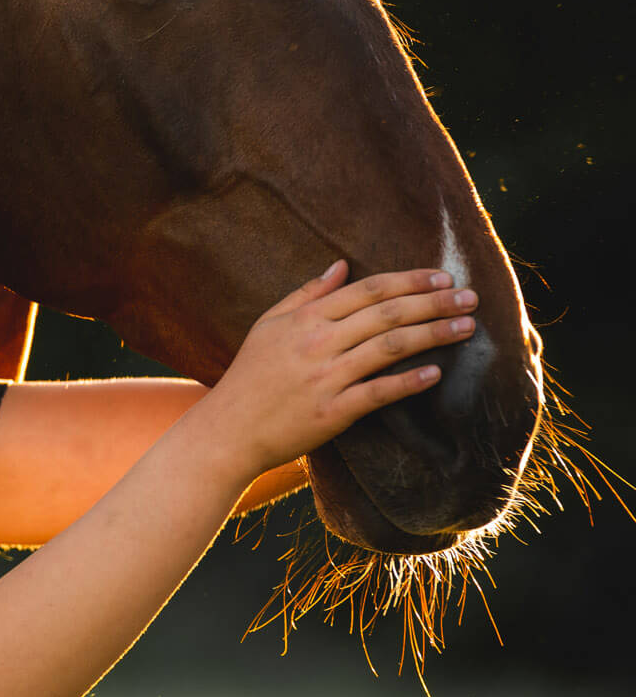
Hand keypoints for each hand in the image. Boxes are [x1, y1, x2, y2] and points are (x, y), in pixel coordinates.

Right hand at [199, 259, 479, 478]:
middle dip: (434, 303)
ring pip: (390, 348)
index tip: (442, 278)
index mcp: (306, 318)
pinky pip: (378, 393)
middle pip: (387, 314)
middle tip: (470, 297)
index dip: (409, 281)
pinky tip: (435, 373)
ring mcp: (325, 378)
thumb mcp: (269, 325)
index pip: (369, 290)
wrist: (227, 431)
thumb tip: (341, 265)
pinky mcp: (331, 413)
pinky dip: (408, 382)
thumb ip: (307, 294)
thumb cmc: (248, 377)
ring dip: (433, 334)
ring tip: (467, 328)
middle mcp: (318, 343)